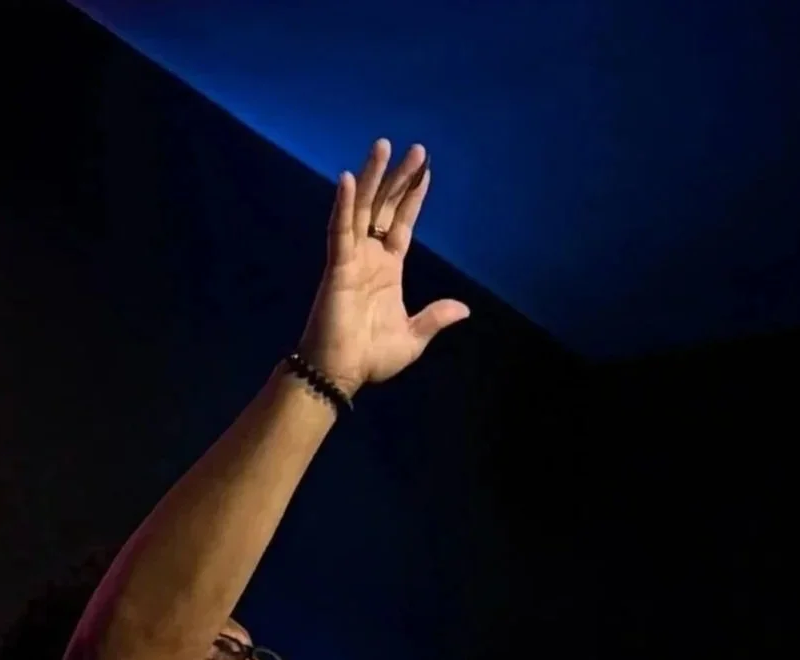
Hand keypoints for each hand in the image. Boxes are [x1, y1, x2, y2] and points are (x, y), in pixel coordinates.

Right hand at [298, 139, 469, 397]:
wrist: (341, 373)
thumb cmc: (370, 358)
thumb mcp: (412, 338)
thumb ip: (434, 318)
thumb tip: (463, 309)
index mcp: (387, 270)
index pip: (401, 224)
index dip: (412, 198)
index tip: (425, 171)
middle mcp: (369, 258)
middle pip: (383, 208)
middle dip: (398, 178)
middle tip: (415, 148)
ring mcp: (351, 259)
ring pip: (361, 209)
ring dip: (371, 177)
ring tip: (383, 146)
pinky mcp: (336, 267)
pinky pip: (339, 230)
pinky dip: (342, 205)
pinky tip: (346, 179)